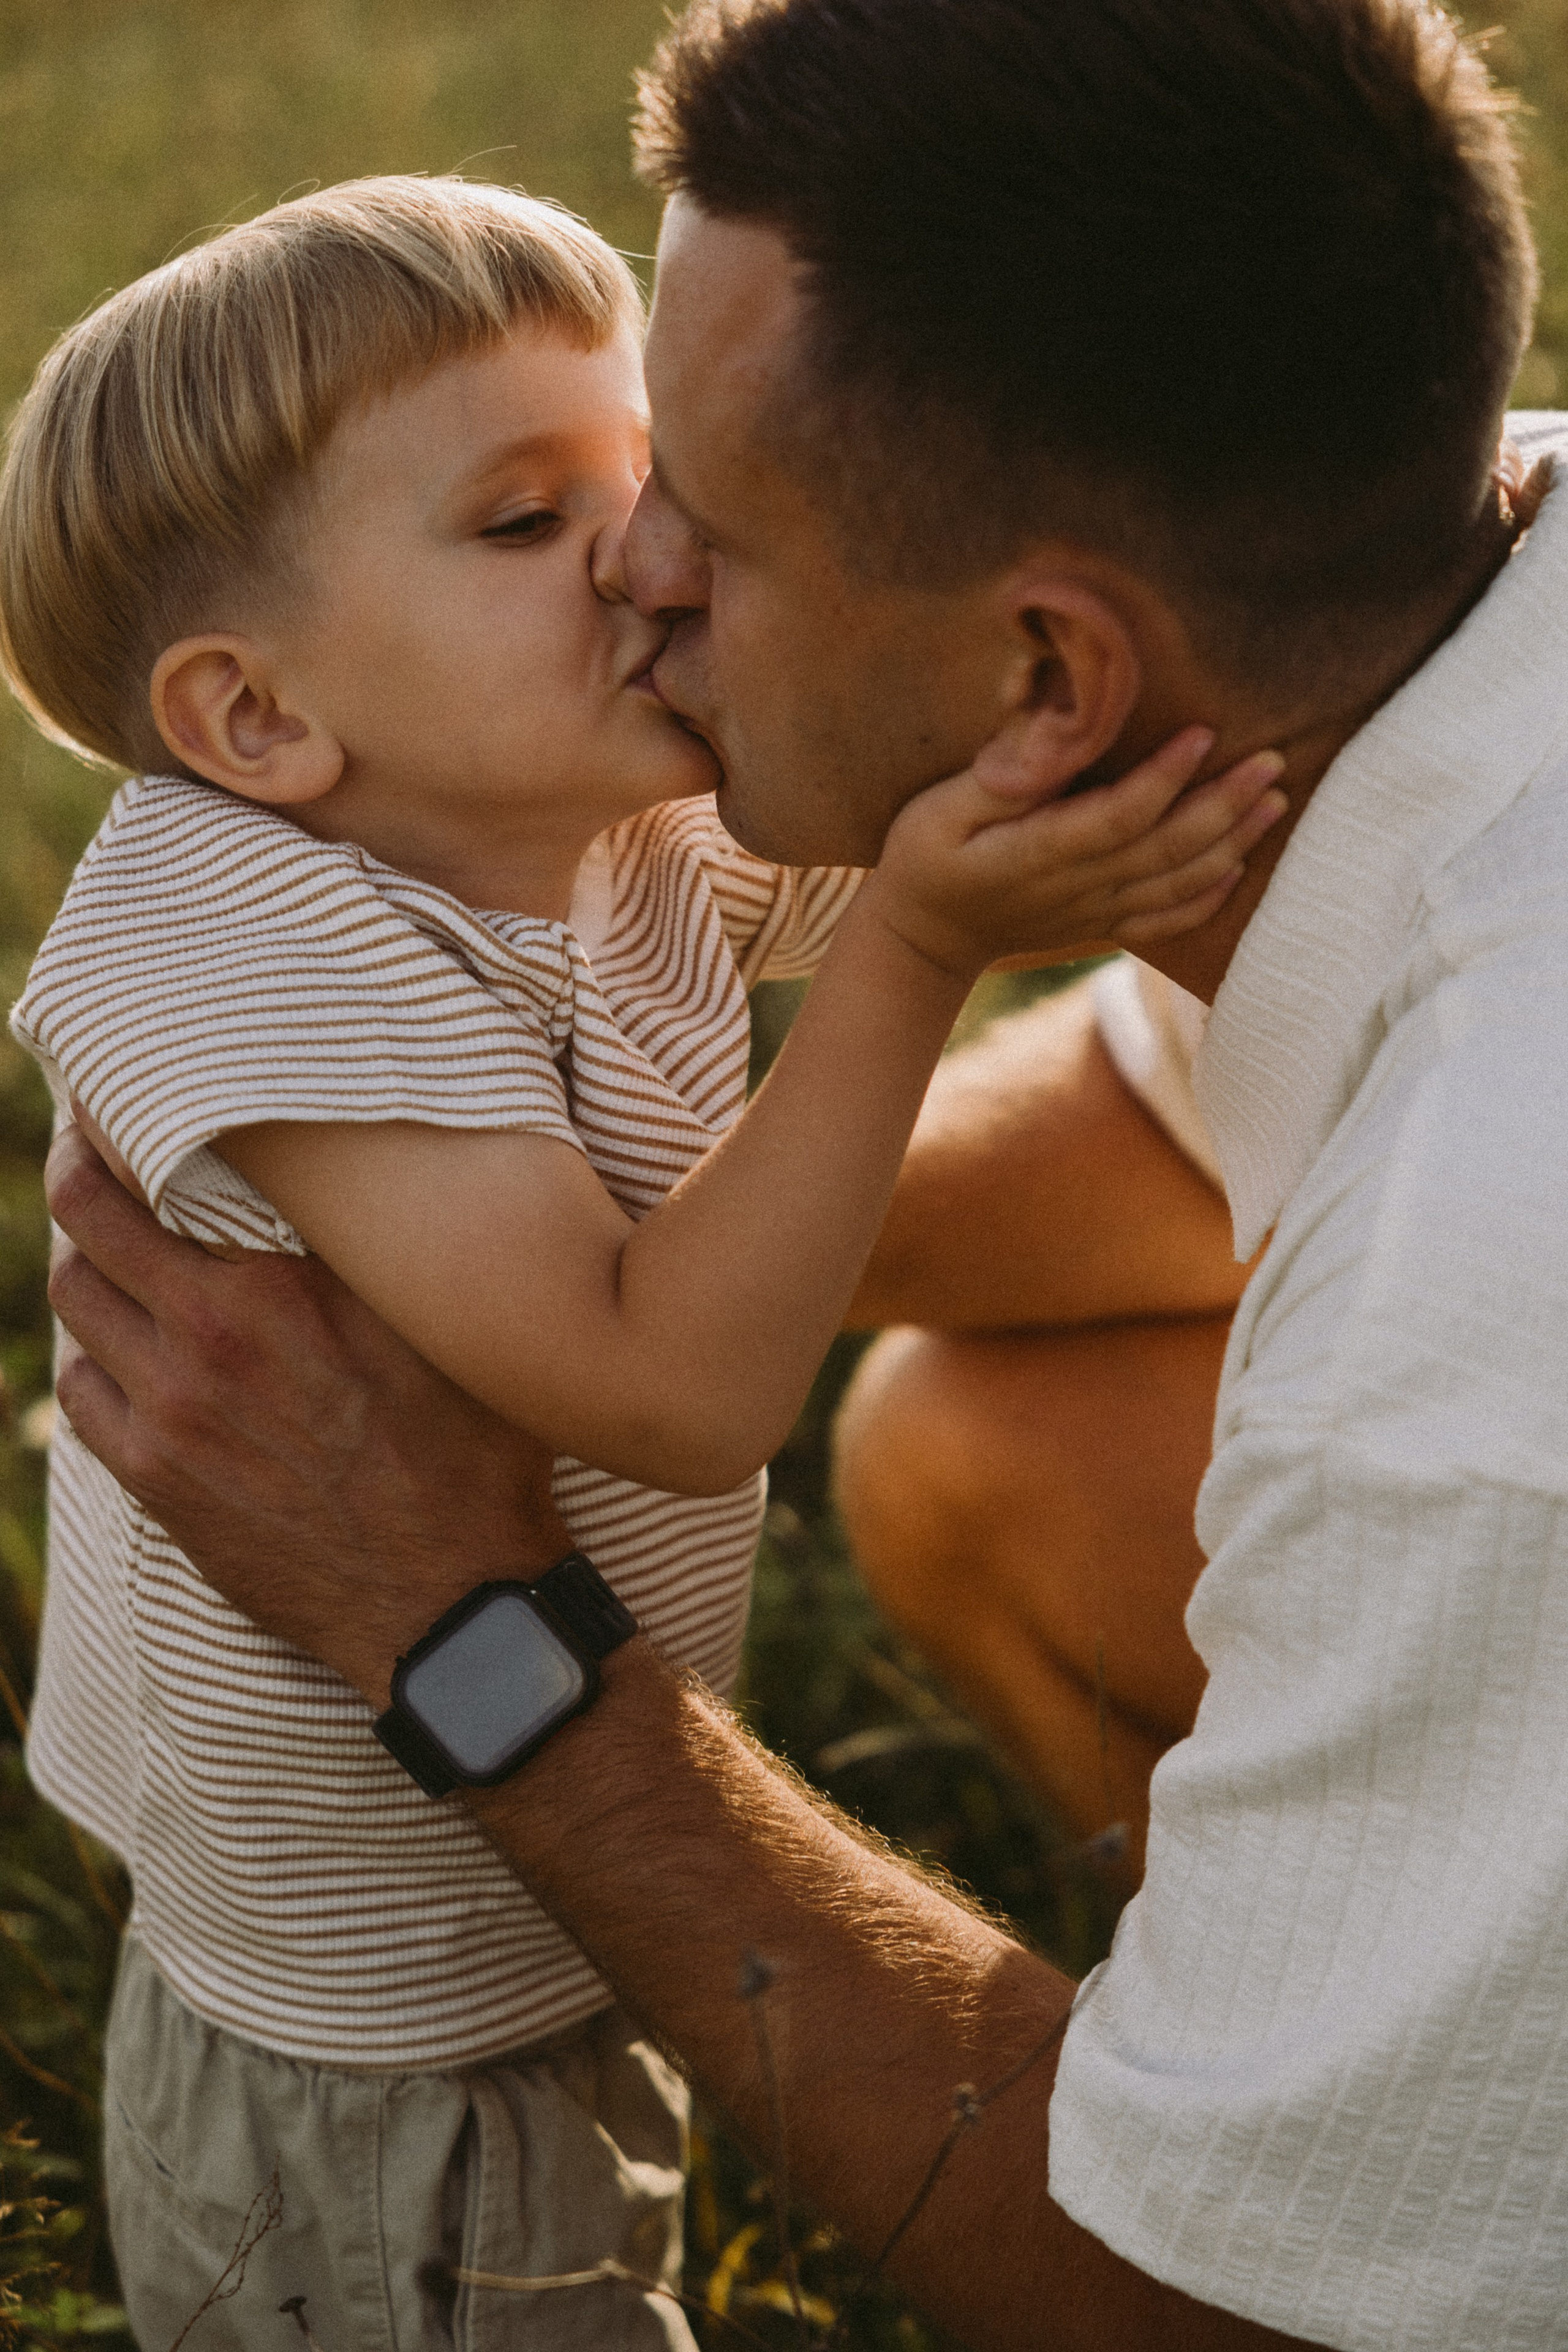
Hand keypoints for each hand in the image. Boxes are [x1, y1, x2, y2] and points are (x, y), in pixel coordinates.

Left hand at [45, 1124, 568, 1704]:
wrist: (449, 1597)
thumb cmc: (470, 1453)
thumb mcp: (441, 1324)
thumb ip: (372, 1251)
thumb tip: (346, 1173)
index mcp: (276, 1285)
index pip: (147, 1169)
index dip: (117, 1128)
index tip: (121, 1108)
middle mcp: (206, 1338)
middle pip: (85, 1224)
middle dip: (81, 1179)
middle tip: (94, 1159)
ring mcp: (170, 1413)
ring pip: (75, 1304)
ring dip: (92, 1268)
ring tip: (124, 1258)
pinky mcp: (156, 1479)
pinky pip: (81, 1392)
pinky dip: (95, 1357)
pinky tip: (132, 1354)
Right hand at [867, 724, 1286, 977]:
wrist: (923, 938)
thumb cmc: (924, 858)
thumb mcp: (942, 809)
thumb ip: (1004, 774)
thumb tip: (1059, 725)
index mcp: (1039, 853)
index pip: (1119, 816)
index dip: (1166, 778)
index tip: (1204, 733)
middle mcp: (1078, 889)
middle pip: (1167, 848)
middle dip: (1225, 804)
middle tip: (1271, 760)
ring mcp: (1095, 912)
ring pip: (1180, 883)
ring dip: (1233, 842)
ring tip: (1276, 799)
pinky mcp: (1101, 924)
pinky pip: (1168, 919)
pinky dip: (1210, 896)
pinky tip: (1241, 865)